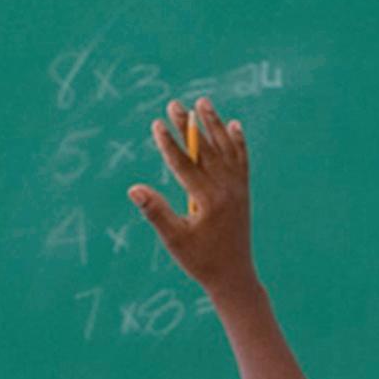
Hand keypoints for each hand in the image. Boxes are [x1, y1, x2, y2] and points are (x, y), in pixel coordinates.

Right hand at [127, 100, 255, 301]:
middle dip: (188, 125)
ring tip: (202, 102)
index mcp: (208, 199)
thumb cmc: (200, 261)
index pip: (184, 164)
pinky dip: (238, 142)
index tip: (156, 124)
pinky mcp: (243, 192)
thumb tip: (135, 189)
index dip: (169, 143)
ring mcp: (238, 188)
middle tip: (174, 103)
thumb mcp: (174, 240)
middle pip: (204, 149)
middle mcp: (227, 188)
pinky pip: (241, 160)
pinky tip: (233, 125)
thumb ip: (156, 212)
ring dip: (214, 124)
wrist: (233, 276)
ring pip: (226, 148)